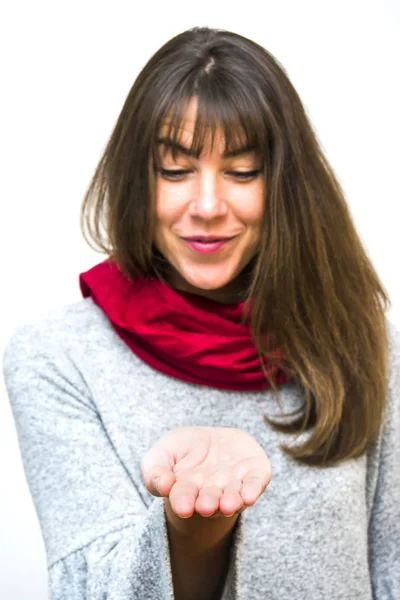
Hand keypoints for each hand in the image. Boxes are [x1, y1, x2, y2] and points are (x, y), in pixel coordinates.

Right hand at [140, 426, 270, 519]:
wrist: (211, 437)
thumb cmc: (182, 449)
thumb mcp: (160, 454)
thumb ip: (155, 471)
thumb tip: (162, 484)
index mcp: (188, 492)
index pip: (183, 498)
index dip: (183, 502)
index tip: (183, 506)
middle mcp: (212, 493)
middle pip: (210, 502)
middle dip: (209, 504)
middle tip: (206, 506)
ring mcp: (234, 484)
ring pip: (234, 497)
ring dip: (232, 502)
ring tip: (227, 504)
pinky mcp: (254, 473)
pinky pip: (255, 483)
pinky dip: (252, 489)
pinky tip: (248, 495)